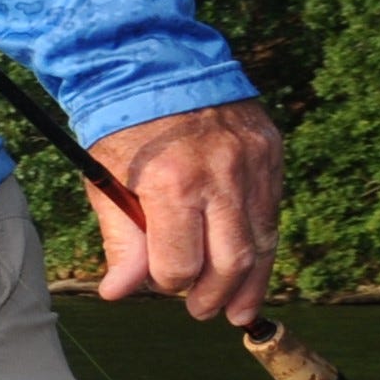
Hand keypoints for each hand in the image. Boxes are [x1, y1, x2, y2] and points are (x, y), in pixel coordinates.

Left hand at [86, 99, 283, 324]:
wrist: (158, 67)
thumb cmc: (124, 132)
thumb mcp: (106, 185)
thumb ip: (121, 242)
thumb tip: (120, 294)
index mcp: (171, 187)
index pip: (180, 264)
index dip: (169, 284)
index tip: (161, 283)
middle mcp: (220, 177)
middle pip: (232, 261)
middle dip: (217, 295)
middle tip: (204, 312)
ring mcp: (253, 164)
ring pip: (263, 240)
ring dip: (252, 282)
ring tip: (239, 310)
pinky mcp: (271, 154)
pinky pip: (272, 211)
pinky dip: (263, 243)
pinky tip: (253, 265)